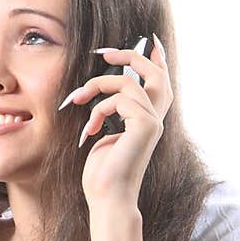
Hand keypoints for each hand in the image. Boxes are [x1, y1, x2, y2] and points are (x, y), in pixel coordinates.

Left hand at [58, 38, 171, 208]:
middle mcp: (156, 120)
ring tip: (78, 99)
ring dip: (97, 86)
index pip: (161, 83)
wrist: (108, 199)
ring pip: (127, 83)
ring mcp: (152, 122)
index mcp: (148, 122)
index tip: (149, 41)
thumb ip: (112, 114)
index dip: (157, 60)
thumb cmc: (102, 175)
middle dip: (130, 56)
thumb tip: (102, 96)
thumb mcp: (105, 136)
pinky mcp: (144, 126)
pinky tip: (90, 130)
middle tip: (103, 53)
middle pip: (155, 73)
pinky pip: (118, 100)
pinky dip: (98, 111)